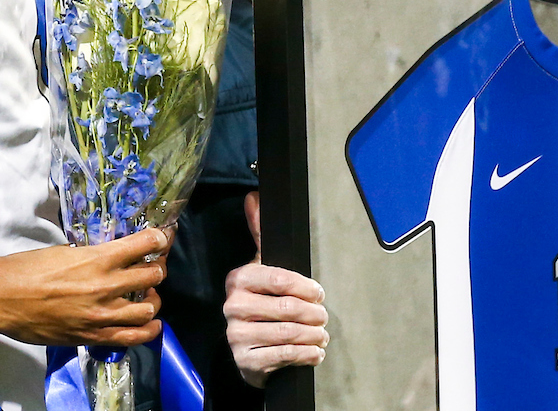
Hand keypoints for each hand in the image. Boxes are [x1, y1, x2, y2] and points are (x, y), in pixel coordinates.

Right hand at [0, 227, 169, 346]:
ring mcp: (101, 314)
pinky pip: (132, 337)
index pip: (145, 244)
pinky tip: (151, 324)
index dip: (159, 239)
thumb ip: (94, 255)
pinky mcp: (92, 336)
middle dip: (156, 269)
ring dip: (152, 299)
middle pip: (153, 275)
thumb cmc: (28, 269)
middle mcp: (106, 286)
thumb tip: (111, 255)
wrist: (2, 298)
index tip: (160, 238)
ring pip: (148, 308)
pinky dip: (147, 330)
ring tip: (146, 295)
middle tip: (151, 268)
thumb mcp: (67, 251)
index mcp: (98, 258)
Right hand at [224, 191, 327, 387]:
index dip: (305, 286)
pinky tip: (315, 351)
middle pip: (287, 308)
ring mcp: (236, 336)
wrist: (249, 348)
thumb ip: (260, 232)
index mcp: (239, 279)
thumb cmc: (261, 302)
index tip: (319, 292)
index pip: (278, 279)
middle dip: (313, 313)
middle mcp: (233, 306)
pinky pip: (284, 355)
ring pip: (288, 333)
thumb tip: (253, 196)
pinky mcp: (245, 362)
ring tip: (323, 333)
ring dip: (313, 334)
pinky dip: (306, 354)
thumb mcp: (261, 265)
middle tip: (324, 315)